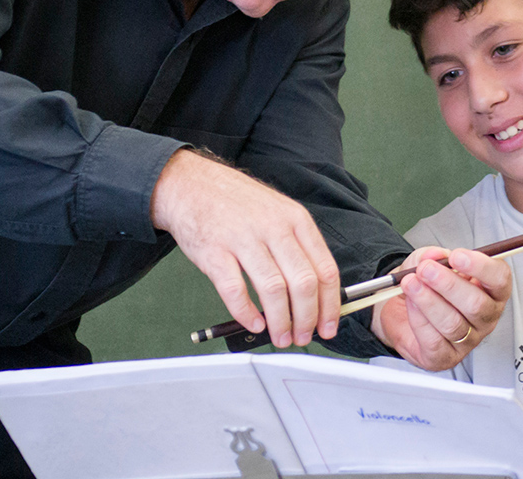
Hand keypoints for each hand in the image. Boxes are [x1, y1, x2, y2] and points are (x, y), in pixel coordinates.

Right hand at [150, 148, 341, 347]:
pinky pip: (234, 290)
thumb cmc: (238, 204)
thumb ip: (298, 247)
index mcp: (296, 219)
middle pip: (303, 283)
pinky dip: (246, 313)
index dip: (329, 304)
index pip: (325, 269)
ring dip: (280, 322)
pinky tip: (253, 323)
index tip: (328, 326)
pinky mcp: (214, 251)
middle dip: (307, 319)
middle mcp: (273, 228)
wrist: (192, 184)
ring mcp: (243, 238)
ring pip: (273, 290)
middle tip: (302, 337)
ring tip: (280, 337)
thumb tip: (316, 294)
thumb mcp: (278, 212)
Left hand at [370, 246, 511, 371]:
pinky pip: (434, 340)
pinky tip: (411, 303)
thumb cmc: (425, 286)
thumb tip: (434, 255)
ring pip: (453, 323)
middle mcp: (485, 317)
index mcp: (490, 290)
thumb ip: (430, 255)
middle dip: (448, 284)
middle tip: (426, 269)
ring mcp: (468, 340)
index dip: (481, 267)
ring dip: (428, 300)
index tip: (457, 256)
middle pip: (477, 304)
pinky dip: (418, 318)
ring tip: (410, 283)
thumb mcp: (425, 261)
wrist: (401, 313)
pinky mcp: (446, 357)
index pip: (500, 279)